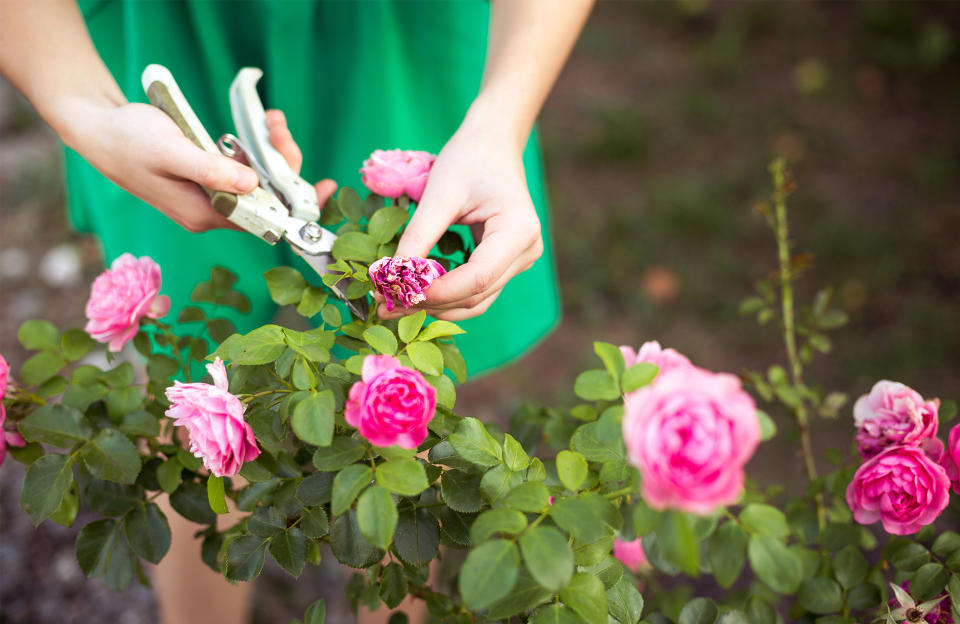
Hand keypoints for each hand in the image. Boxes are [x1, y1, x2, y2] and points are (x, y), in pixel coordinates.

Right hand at [62, 100, 335, 231]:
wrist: (99, 130)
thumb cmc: (129, 141)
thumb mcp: (172, 152)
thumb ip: (211, 170)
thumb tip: (252, 185)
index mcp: (204, 214)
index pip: (263, 219)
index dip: (296, 206)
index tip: (325, 189)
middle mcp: (211, 212)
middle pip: (266, 198)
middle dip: (282, 164)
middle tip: (278, 126)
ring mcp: (210, 196)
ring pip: (258, 182)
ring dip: (271, 152)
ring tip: (271, 119)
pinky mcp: (209, 179)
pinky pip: (245, 170)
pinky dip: (256, 150)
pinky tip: (260, 126)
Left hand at [378, 116, 542, 320]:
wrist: (491, 144)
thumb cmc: (468, 159)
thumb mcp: (439, 194)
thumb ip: (419, 236)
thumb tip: (392, 275)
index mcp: (518, 230)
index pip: (478, 277)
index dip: (438, 292)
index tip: (398, 294)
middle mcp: (526, 251)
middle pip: (477, 295)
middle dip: (431, 303)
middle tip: (386, 305)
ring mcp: (520, 260)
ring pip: (477, 301)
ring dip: (437, 306)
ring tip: (396, 304)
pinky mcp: (507, 264)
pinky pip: (476, 290)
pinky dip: (447, 296)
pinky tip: (416, 293)